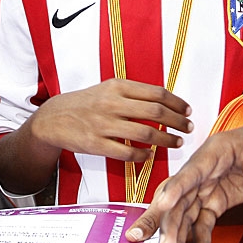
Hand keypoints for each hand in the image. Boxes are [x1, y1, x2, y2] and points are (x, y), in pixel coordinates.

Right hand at [29, 78, 192, 161]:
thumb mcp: (108, 89)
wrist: (54, 118)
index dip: (176, 103)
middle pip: (155, 112)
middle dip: (177, 121)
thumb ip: (133, 93)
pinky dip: (144, 155)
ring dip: (167, 140)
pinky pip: (128, 152)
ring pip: (146, 134)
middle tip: (188, 127)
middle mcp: (111, 103)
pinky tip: (151, 155)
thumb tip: (165, 102)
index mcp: (117, 86)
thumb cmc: (86, 103)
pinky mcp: (96, 144)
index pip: (156, 93)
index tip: (187, 110)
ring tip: (177, 143)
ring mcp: (104, 125)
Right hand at [125, 122, 242, 242]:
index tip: (163, 204)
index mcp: (212, 154)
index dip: (176, 188)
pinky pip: (203, 226)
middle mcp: (202, 174)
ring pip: (185, 217)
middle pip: (179, 200)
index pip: (190, 173)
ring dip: (177, 240)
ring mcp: (205, 190)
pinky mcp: (213, 204)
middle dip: (169, 225)